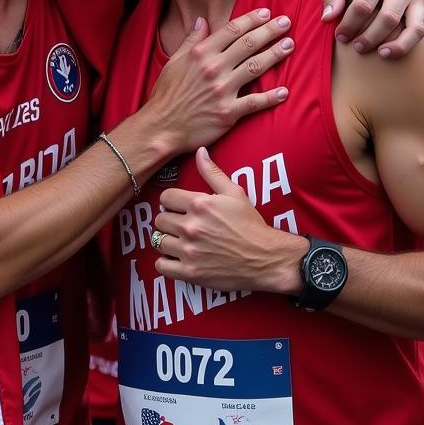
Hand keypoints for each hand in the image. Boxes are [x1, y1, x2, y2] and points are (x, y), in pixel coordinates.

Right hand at [143, 10, 292, 154]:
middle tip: (286, 23)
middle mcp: (213, 68)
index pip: (232, 30)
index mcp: (200, 53)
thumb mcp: (174, 61)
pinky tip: (284, 91)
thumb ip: (192, 40)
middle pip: (248, 44)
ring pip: (256, 67)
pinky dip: (271, 97)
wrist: (161, 127)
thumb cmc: (166, 95)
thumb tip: (201, 20)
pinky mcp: (228, 113)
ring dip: (275, 54)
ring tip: (290, 45)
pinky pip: (255, 102)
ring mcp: (222, 90)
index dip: (252, 19)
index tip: (266, 12)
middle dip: (270, 31)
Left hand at [152, 148, 305, 292]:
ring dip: (167, 241)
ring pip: (158, 241)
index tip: (179, 207)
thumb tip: (200, 151)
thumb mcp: (234, 193)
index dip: (172, 201)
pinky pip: (161, 266)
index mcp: (199, 204)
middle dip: (169, 221)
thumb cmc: (250, 224)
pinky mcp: (190, 273)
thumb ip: (212, 172)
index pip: (165, 197)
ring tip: (179, 241)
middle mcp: (190, 227)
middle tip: (181, 225)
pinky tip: (177, 258)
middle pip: (159, 220)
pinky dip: (166, 263)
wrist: (265, 257)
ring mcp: (189, 251)